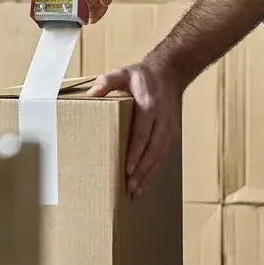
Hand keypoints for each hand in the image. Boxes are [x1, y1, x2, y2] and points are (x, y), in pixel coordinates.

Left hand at [85, 57, 181, 197]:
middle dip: (142, 170)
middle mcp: (162, 119)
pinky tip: (144, 183)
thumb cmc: (142, 76)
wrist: (169, 74)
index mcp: (149, 105)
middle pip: (153, 149)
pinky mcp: (170, 135)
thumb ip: (108, 81)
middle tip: (129, 187)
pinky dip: (154, 171)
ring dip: (148, 175)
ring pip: (160, 156)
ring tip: (136, 192)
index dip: (135, 152)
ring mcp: (169, 128)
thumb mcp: (123, 72)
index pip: (143, 133)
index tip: (127, 169)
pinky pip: (162, 155)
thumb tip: (92, 93)